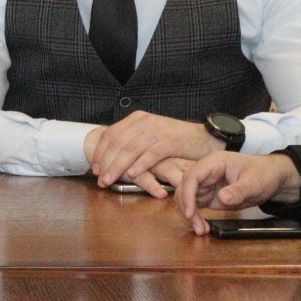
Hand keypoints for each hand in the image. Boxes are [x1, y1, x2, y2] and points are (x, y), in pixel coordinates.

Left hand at [86, 111, 219, 188]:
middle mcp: (144, 121)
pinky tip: (132, 175)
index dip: (100, 152)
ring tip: (110, 180)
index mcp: (136, 119)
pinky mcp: (171, 140)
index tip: (95, 169)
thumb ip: (132, 143)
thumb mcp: (150, 137)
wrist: (206, 138)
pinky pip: (151, 153)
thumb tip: (108, 159)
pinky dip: (140, 164)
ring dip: (118, 167)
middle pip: (118, 143)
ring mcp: (158, 130)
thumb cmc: (175, 142)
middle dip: (106, 163)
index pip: (110, 135)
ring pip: (131, 149)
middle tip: (100, 180)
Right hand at [176, 151, 300, 234]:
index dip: (187, 194)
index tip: (190, 212)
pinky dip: (196, 217)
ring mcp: (206, 184)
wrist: (271, 178)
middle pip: (184, 189)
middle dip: (186, 208)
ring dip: (190, 215)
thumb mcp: (254, 183)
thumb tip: (221, 198)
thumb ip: (238, 190)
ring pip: (186, 199)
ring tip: (201, 230)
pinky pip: (195, 206)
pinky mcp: (208, 195)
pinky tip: (204, 227)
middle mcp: (205, 173)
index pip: (192, 176)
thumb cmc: (264, 174)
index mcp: (214, 163)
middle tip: (198, 227)